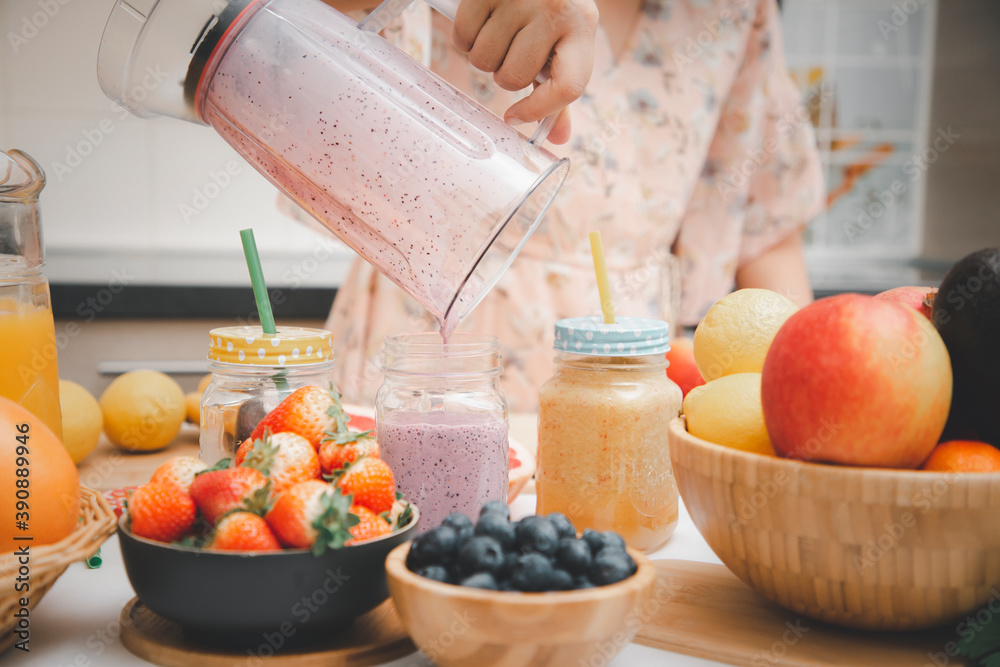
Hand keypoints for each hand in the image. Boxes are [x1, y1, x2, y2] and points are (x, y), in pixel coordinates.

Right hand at [452, 0, 598, 143]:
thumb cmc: (548, 8)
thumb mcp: (564, 40)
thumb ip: (559, 90)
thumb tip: (558, 139)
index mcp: (582, 26)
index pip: (567, 88)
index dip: (539, 111)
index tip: (515, 117)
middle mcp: (555, 9)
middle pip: (514, 78)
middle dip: (505, 72)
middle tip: (512, 49)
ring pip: (484, 61)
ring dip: (484, 54)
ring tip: (498, 30)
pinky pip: (462, 38)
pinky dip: (465, 37)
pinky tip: (481, 19)